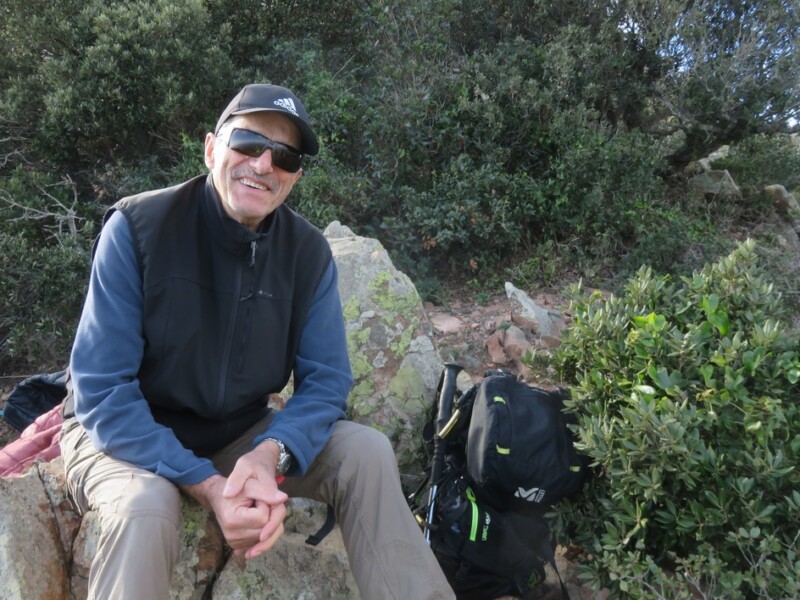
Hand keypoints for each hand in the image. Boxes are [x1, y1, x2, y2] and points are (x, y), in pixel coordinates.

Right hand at [222, 441, 288, 558]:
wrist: (222, 493)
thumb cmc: (239, 485)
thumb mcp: (252, 482)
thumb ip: (266, 490)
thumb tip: (283, 498)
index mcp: (232, 520)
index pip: (264, 518)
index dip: (265, 505)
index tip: (255, 498)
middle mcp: (232, 535)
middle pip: (266, 531)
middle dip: (268, 516)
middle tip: (255, 504)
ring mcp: (235, 543)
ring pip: (267, 538)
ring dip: (266, 524)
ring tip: (252, 511)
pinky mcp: (238, 546)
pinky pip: (261, 543)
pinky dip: (264, 532)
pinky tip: (254, 521)